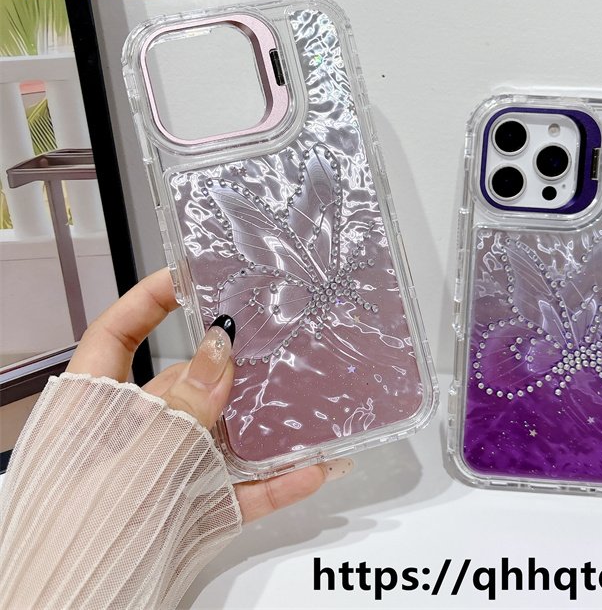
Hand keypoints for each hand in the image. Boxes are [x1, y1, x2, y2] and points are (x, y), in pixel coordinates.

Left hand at [68, 268, 352, 521]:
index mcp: (96, 408)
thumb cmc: (83, 530)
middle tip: (272, 335)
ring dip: (266, 423)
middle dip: (230, 364)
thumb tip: (219, 351)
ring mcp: (169, 471)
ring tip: (307, 395)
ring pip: (224, 434)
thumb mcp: (135, 453)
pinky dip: (279, 481)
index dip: (146, 300)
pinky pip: (245, 489)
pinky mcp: (196, 511)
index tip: (186, 277)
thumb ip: (181, 405)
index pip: (115, 335)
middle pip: (187, 383)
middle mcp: (135, 433)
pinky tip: (313, 467)